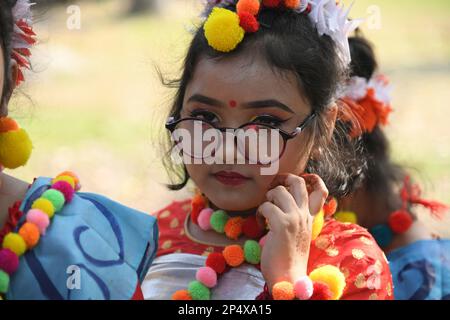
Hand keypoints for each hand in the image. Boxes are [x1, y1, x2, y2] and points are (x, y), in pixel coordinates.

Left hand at [257, 173, 327, 290]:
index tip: (294, 182)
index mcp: (310, 217)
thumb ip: (295, 218)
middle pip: (298, 182)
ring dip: (267, 199)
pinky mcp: (282, 224)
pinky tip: (260, 225)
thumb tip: (281, 201)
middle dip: (282, 179)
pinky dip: (259, 214)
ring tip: (265, 213)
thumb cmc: (289, 257)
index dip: (311, 180)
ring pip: (278, 191)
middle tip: (273, 190)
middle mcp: (304, 215)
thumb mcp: (297, 233)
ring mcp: (295, 218)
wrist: (289, 276)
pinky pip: (266, 206)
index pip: (321, 191)